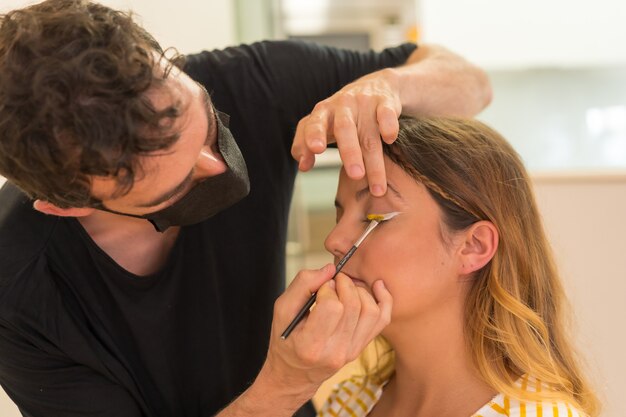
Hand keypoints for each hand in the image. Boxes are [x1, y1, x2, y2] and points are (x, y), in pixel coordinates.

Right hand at [259, 264, 392, 396]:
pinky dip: (383, 299)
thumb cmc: (286, 338)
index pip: (332, 307)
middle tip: (334, 281)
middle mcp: (335, 352)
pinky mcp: (361, 347)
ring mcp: (351, 351)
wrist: (295, 373)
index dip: (327, 289)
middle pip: (353, 306)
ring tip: (346, 287)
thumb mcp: (282, 310)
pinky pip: (382, 320)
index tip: (320, 288)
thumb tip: (330, 269)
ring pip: (370, 311)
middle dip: (344, 284)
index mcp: (311, 345)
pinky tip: (376, 286)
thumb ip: (302, 285)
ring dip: (360, 290)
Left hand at [291, 68, 401, 196]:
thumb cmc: (342, 114)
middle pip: (345, 129)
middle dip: (350, 153)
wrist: (376, 85)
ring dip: (375, 162)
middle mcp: (343, 105)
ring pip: (369, 134)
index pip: (315, 122)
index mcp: (323, 111)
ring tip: (378, 188)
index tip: (316, 150)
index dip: (314, 135)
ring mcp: (365, 102)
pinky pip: (387, 114)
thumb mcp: (321, 124)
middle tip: (355, 175)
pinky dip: (389, 126)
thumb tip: (303, 166)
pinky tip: (390, 139)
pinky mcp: (385, 102)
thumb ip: (304, 144)